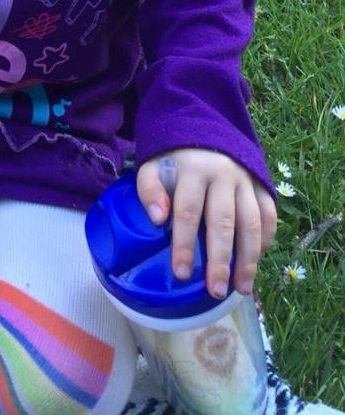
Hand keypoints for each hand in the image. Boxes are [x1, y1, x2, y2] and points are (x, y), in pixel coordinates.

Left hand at [137, 148, 276, 299]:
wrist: (202, 127)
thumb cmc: (173, 159)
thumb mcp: (152, 166)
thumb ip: (149, 189)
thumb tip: (158, 219)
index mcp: (193, 170)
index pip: (188, 212)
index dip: (185, 244)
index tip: (181, 273)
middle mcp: (223, 174)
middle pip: (223, 222)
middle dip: (220, 260)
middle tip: (215, 291)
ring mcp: (246, 179)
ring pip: (252, 223)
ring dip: (248, 258)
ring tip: (241, 288)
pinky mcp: (261, 184)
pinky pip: (269, 215)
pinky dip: (266, 240)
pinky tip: (257, 262)